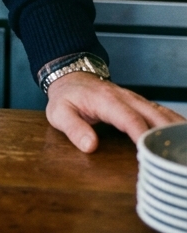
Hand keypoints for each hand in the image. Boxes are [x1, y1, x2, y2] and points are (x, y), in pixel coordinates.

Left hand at [46, 71, 182, 150]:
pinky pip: (163, 113)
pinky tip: (183, 136)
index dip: (143, 136)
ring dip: (176, 130)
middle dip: (168, 135)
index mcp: (107, 101)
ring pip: (163, 113)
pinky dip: (175, 125)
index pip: (130, 119)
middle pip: (154, 115)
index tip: (152, 154)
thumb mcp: (59, 112)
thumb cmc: (67, 96)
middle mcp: (127, 98)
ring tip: (183, 150)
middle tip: (175, 157)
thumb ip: (73, 128)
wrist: (71, 75)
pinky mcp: (141, 104)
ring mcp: (136, 100)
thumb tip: (90, 146)